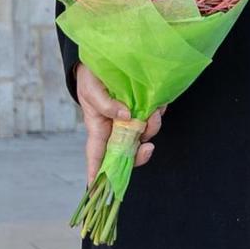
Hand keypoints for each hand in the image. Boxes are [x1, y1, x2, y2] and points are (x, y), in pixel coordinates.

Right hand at [75, 64, 161, 184]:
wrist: (104, 57)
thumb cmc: (90, 78)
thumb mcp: (93, 91)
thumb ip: (106, 105)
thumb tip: (125, 116)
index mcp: (98, 130)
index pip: (97, 157)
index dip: (98, 174)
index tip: (98, 191)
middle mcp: (116, 130)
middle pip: (128, 152)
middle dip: (140, 153)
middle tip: (148, 147)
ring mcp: (130, 120)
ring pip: (145, 135)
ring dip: (153, 127)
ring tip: (155, 112)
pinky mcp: (143, 108)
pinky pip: (154, 117)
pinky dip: (158, 113)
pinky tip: (159, 103)